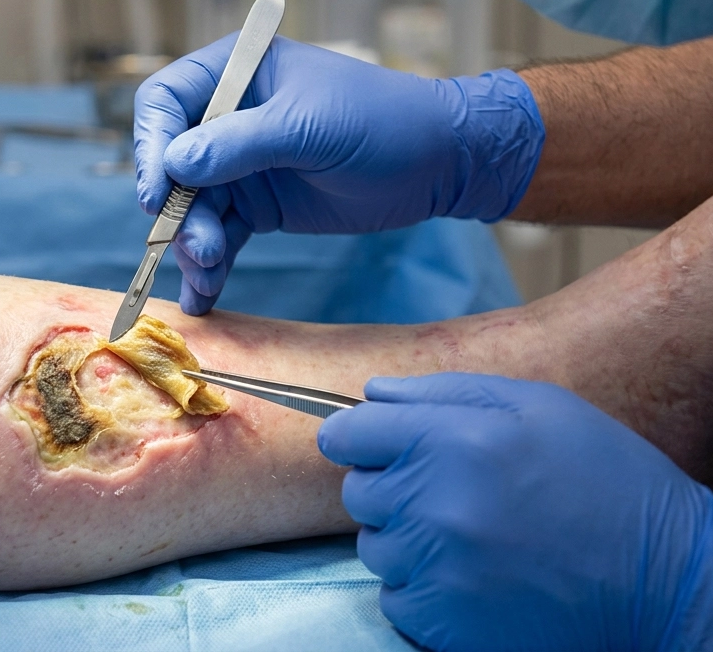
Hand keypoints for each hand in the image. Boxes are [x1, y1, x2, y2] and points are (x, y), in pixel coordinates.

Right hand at [133, 35, 544, 314]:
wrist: (439, 164)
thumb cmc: (381, 121)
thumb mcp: (309, 127)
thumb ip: (239, 143)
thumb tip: (174, 164)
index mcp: (235, 73)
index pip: (165, 103)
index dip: (151, 147)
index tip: (156, 193)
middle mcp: (228, 117)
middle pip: (171, 165)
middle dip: (178, 210)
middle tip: (199, 245)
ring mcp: (241, 164)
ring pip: (192, 207)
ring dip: (193, 243)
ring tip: (210, 273)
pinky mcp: (258, 205)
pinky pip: (221, 234)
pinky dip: (211, 265)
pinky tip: (206, 296)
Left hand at [317, 373, 712, 651]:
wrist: (665, 577)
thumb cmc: (602, 478)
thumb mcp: (537, 405)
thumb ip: (443, 391)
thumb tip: (373, 393)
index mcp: (454, 439)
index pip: (346, 434)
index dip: (358, 437)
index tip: (373, 445)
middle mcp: (435, 504)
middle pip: (358, 492)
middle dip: (393, 487)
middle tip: (450, 493)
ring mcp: (436, 567)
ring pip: (375, 546)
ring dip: (409, 540)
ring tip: (473, 536)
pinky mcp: (442, 620)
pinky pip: (394, 596)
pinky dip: (423, 587)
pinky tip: (474, 575)